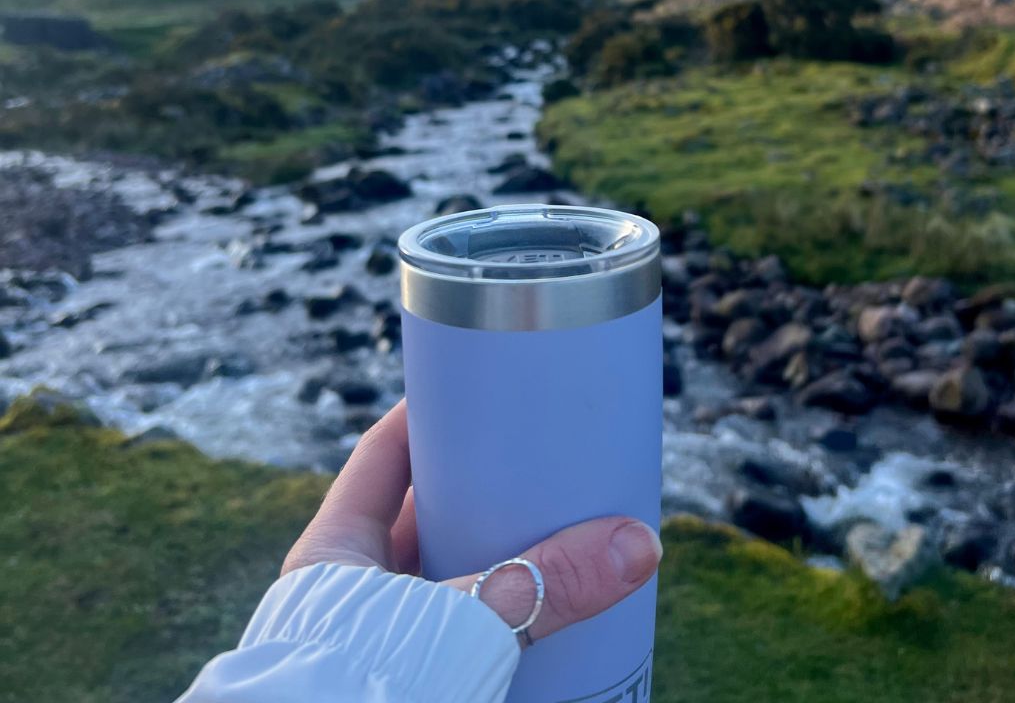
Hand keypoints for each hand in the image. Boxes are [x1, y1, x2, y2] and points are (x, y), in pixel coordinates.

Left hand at [281, 402, 660, 644]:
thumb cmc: (362, 686)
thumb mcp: (456, 624)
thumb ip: (545, 585)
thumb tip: (642, 544)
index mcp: (332, 552)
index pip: (381, 454)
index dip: (429, 414)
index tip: (483, 382)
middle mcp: (347, 587)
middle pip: (424, 512)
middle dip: (484, 489)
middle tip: (548, 460)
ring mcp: (375, 632)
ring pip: (443, 572)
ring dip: (494, 552)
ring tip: (558, 527)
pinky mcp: (407, 667)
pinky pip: (458, 625)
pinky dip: (498, 610)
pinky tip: (540, 606)